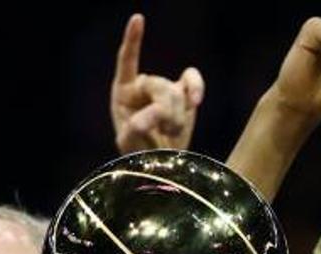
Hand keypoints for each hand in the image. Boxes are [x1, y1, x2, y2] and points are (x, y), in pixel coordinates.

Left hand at [110, 13, 204, 153]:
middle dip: (164, 111)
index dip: (134, 41)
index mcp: (123, 92)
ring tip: (172, 133)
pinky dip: (197, 88)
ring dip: (176, 117)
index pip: (128, 61)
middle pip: (158, 85)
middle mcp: (143, 86)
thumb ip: (135, 129)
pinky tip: (196, 102)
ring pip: (176, 93)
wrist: (162, 166)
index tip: (138, 19)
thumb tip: (151, 116)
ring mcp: (166, 90)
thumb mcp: (131, 144)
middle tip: (166, 132)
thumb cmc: (140, 156)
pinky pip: (193, 81)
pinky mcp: (185, 97)